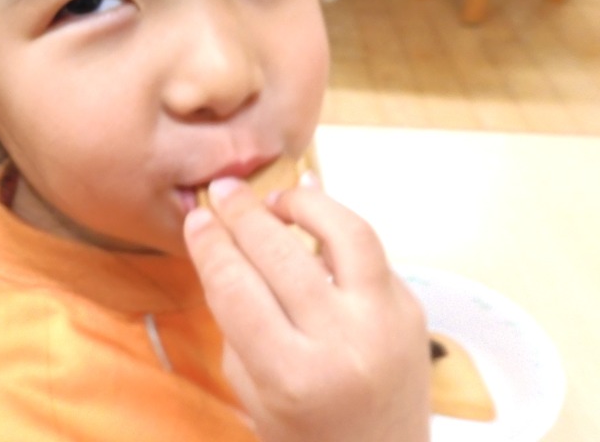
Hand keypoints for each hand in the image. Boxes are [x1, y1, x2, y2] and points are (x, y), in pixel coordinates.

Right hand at [184, 175, 429, 441]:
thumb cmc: (304, 434)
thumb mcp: (252, 388)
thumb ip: (238, 318)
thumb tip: (227, 241)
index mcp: (292, 376)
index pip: (236, 288)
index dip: (210, 244)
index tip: (196, 217)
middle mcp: (344, 345)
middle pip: (281, 254)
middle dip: (244, 214)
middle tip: (223, 192)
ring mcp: (387, 324)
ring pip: (346, 233)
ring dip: (305, 205)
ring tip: (276, 200)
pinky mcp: (413, 310)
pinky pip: (371, 253)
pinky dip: (336, 228)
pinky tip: (312, 214)